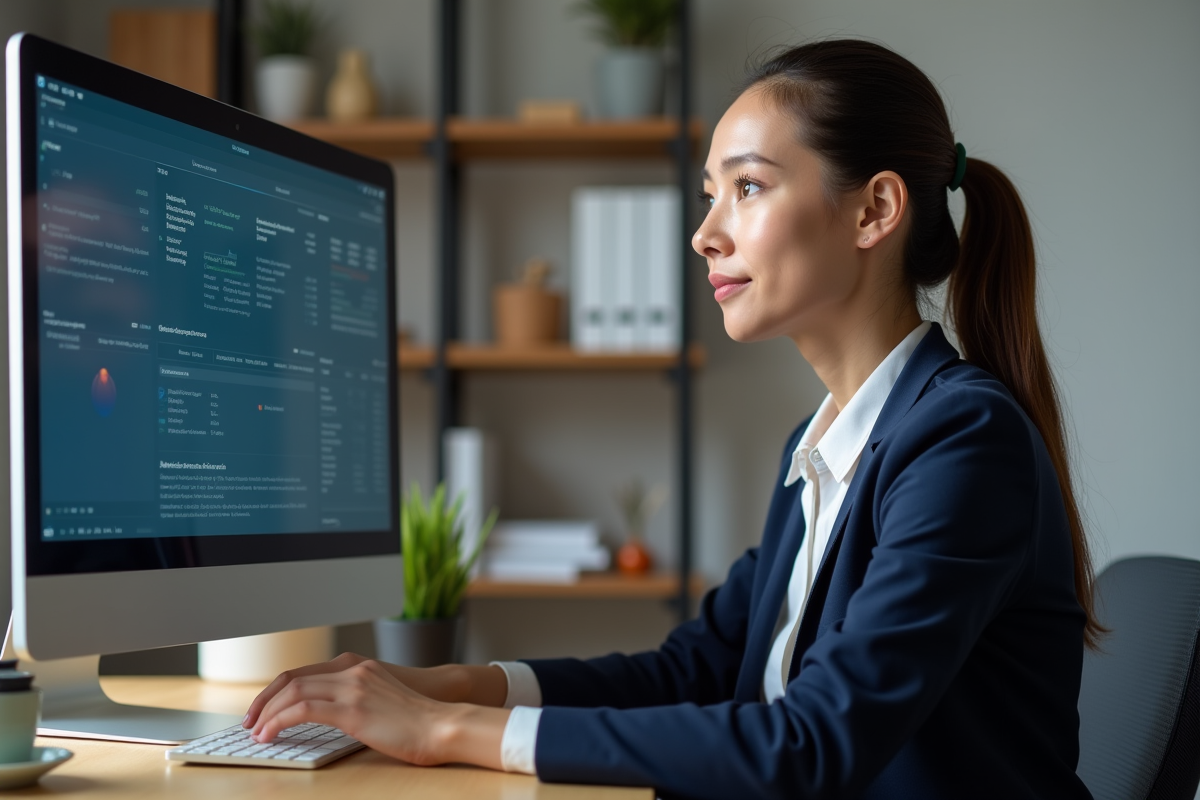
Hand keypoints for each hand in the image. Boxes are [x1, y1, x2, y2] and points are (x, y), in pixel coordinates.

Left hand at [242, 652, 508, 730]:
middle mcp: (352, 670)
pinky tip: (271, 734)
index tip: (263, 708)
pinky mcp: (352, 709)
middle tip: (250, 721)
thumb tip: (326, 717)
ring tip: (256, 732)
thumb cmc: (417, 720)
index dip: (277, 690)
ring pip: (293, 691)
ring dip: (267, 712)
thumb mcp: (381, 700)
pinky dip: (279, 721)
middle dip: (265, 700)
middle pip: (292, 678)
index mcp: (358, 666)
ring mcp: (352, 687)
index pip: (304, 672)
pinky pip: (303, 710)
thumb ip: (355, 699)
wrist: (442, 724)